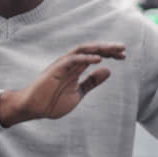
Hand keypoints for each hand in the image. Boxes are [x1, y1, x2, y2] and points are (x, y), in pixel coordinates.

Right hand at [0, 43, 126, 125]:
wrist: (34, 108)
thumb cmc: (52, 101)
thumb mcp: (78, 92)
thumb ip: (91, 82)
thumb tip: (108, 70)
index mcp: (75, 68)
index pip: (95, 56)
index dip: (109, 54)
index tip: (123, 56)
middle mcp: (70, 63)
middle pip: (91, 50)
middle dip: (108, 48)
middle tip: (123, 48)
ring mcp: (62, 65)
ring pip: (83, 51)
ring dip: (99, 49)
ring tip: (115, 49)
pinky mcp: (55, 70)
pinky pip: (72, 60)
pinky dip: (86, 58)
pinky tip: (99, 59)